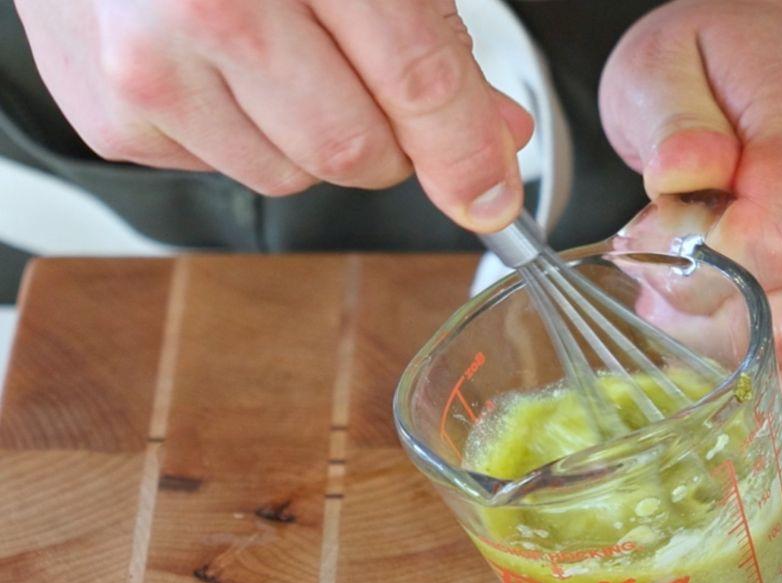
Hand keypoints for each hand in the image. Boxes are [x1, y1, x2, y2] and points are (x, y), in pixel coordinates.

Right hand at [14, 0, 531, 230]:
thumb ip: (433, 39)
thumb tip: (496, 135)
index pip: (416, 82)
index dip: (466, 150)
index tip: (489, 192)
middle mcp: (209, 9)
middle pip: (353, 151)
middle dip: (385, 141)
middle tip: (367, 87)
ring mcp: (148, 70)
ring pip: (289, 176)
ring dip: (307, 138)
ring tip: (275, 55)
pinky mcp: (112, 118)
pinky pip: (222, 171)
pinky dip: (240, 134)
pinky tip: (215, 68)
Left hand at [601, 0, 781, 426]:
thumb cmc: (732, 61)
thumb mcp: (669, 57)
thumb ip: (672, 117)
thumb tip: (683, 173)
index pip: (774, 246)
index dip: (697, 264)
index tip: (652, 232)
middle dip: (700, 313)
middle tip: (659, 267)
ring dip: (724, 347)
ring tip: (688, 291)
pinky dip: (766, 380)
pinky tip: (722, 333)